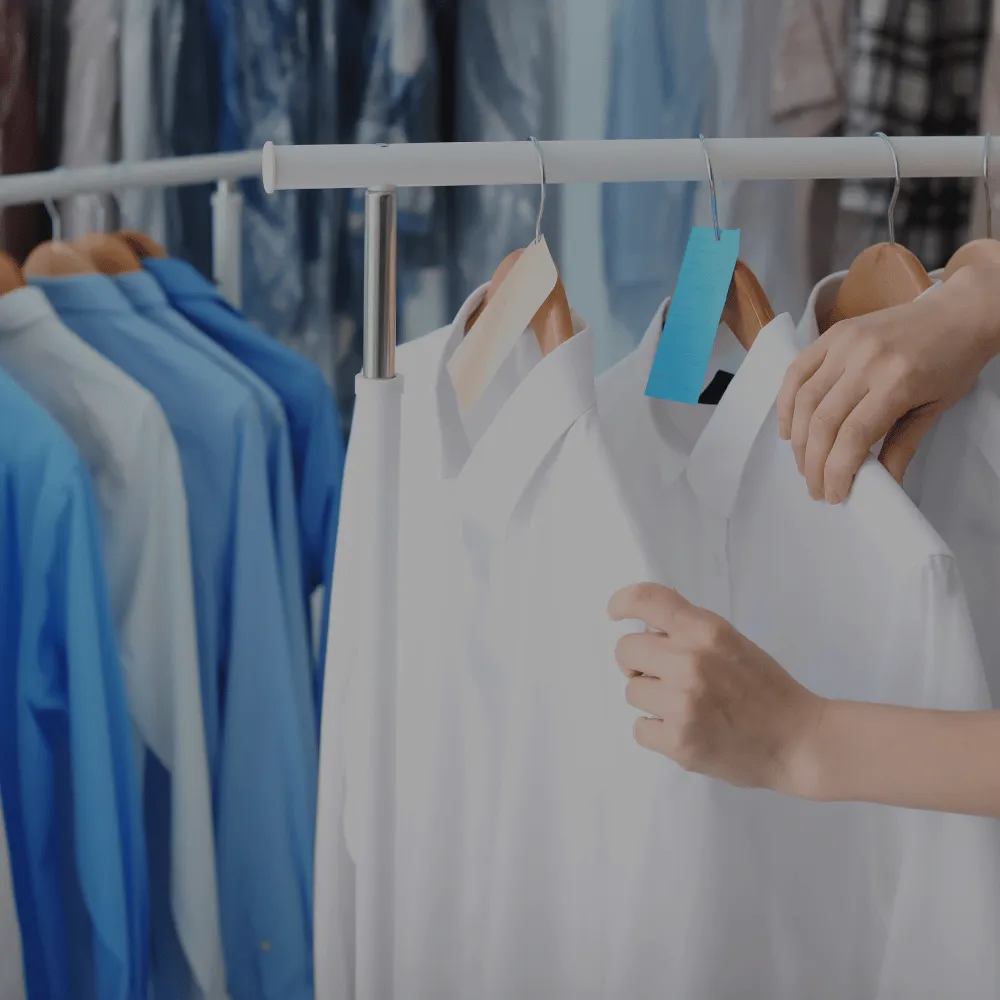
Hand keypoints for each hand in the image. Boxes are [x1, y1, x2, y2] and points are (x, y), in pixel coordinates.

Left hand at [607, 583, 826, 796]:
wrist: (800, 741)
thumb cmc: (766, 689)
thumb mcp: (730, 642)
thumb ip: (689, 630)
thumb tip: (641, 625)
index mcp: (706, 631)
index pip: (646, 600)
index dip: (622, 602)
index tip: (615, 613)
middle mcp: (690, 662)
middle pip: (625, 650)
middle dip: (639, 663)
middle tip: (664, 676)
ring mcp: (683, 704)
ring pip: (631, 691)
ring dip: (651, 700)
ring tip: (686, 707)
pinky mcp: (679, 742)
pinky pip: (639, 728)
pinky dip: (657, 731)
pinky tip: (685, 730)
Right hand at [776, 265, 999, 503]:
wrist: (959, 312)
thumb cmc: (954, 361)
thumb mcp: (936, 409)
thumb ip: (903, 446)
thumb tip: (881, 486)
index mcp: (898, 382)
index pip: (853, 437)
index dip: (837, 471)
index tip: (834, 494)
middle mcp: (866, 361)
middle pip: (823, 422)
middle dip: (813, 463)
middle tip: (815, 486)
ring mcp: (846, 344)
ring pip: (804, 401)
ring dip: (798, 440)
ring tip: (804, 463)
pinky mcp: (833, 334)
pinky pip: (796, 372)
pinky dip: (786, 403)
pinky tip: (788, 429)